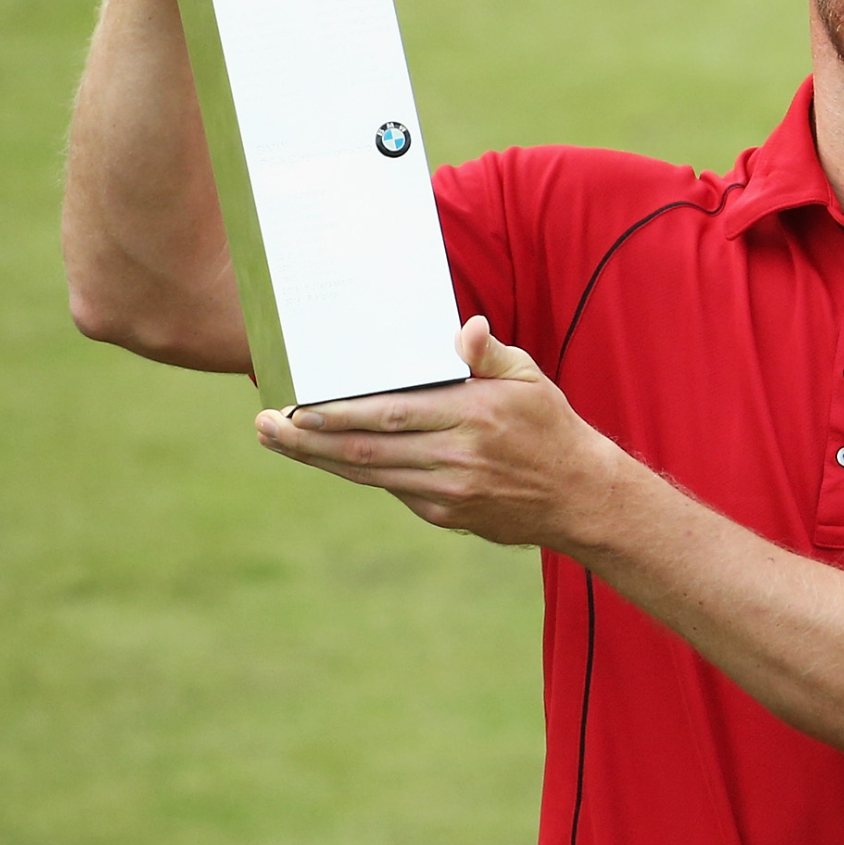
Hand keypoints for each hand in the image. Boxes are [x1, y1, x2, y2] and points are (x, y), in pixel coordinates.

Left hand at [255, 317, 634, 547]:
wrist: (580, 498)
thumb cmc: (549, 426)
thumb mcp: (529, 378)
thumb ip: (490, 353)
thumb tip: (464, 329)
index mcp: (475, 416)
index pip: (393, 413)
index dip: (340, 411)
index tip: (298, 403)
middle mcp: (457, 458)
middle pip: (366, 448)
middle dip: (307, 438)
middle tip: (264, 424)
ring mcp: (448, 492)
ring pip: (369, 473)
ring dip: (317, 457)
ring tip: (276, 440)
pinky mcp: (445, 516)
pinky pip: (393, 490)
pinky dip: (358, 471)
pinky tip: (327, 455)